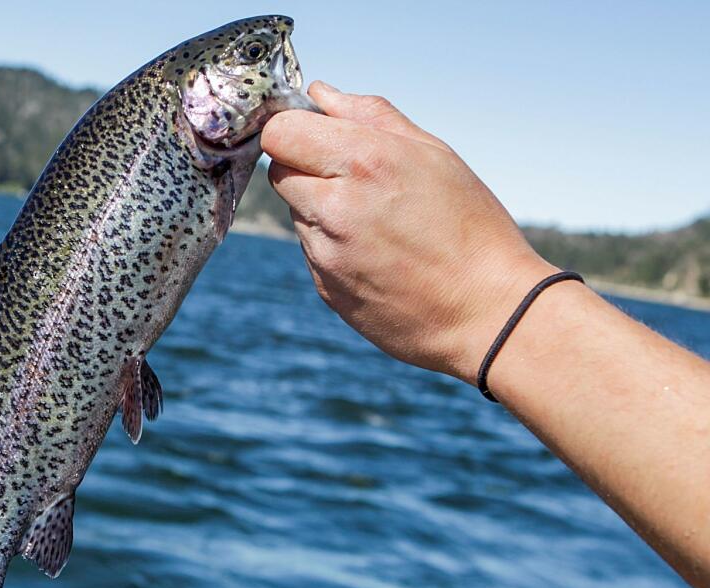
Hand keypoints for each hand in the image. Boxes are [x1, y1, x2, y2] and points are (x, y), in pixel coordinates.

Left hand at [262, 82, 557, 383]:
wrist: (488, 313)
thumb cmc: (471, 227)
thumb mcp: (434, 154)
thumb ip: (370, 117)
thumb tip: (319, 95)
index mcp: (362, 162)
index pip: (280, 131)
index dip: (294, 129)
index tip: (318, 135)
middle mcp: (334, 206)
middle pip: (279, 170)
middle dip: (306, 166)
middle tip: (355, 177)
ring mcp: (325, 253)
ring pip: (296, 211)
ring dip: (322, 207)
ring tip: (379, 222)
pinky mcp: (325, 287)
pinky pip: (312, 251)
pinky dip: (333, 245)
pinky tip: (379, 253)